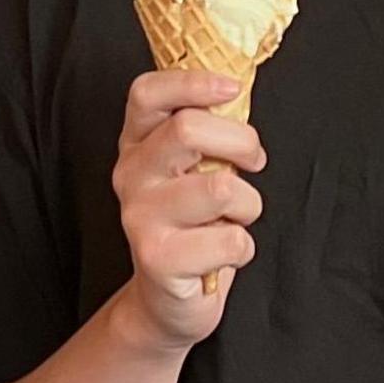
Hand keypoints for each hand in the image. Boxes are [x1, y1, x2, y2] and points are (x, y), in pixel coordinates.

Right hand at [107, 69, 264, 348]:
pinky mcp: (158, 258)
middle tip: (252, 161)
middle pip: (188, 131)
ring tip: (233, 218)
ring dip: (248, 205)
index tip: (232, 88)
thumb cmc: (193, 225)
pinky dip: (243, 247)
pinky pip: (230, 239)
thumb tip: (238, 87)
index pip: (147, 94)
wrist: (167, 300)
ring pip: (221, 188)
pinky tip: (222, 253)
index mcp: (137, 143)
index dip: (192, 83)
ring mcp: (140, 217)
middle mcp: (131, 175)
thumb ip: (207, 130)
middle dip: (242, 143)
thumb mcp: (193, 169)